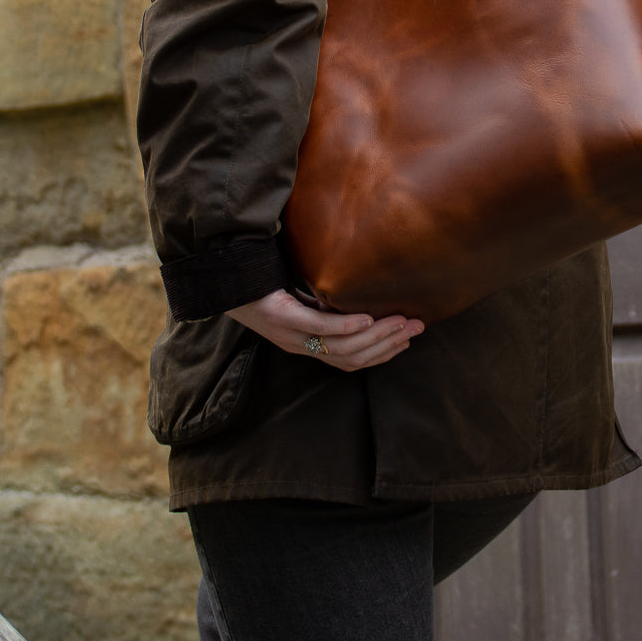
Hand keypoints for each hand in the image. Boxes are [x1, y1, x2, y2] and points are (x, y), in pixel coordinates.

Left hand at [226, 289, 423, 371]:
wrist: (225, 278)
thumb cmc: (263, 284)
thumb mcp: (299, 298)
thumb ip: (326, 302)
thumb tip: (357, 292)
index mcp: (306, 345)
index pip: (351, 362)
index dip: (382, 355)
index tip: (408, 340)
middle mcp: (300, 346)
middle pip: (352, 358)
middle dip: (389, 344)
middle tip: (416, 328)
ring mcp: (290, 334)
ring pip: (341, 347)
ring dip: (377, 335)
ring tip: (401, 321)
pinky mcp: (281, 317)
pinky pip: (318, 327)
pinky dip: (345, 326)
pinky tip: (366, 319)